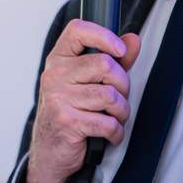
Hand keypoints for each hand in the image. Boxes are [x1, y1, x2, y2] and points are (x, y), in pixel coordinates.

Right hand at [21, 20, 139, 182]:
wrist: (49, 151)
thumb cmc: (70, 112)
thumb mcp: (87, 82)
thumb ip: (112, 61)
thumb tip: (133, 40)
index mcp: (58, 60)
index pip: (78, 31)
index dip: (103, 36)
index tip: (120, 50)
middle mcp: (55, 75)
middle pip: (105, 65)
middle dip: (122, 85)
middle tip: (117, 98)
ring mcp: (59, 98)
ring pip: (111, 96)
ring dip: (121, 112)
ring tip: (113, 117)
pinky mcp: (67, 122)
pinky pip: (108, 122)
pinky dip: (116, 132)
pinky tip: (109, 133)